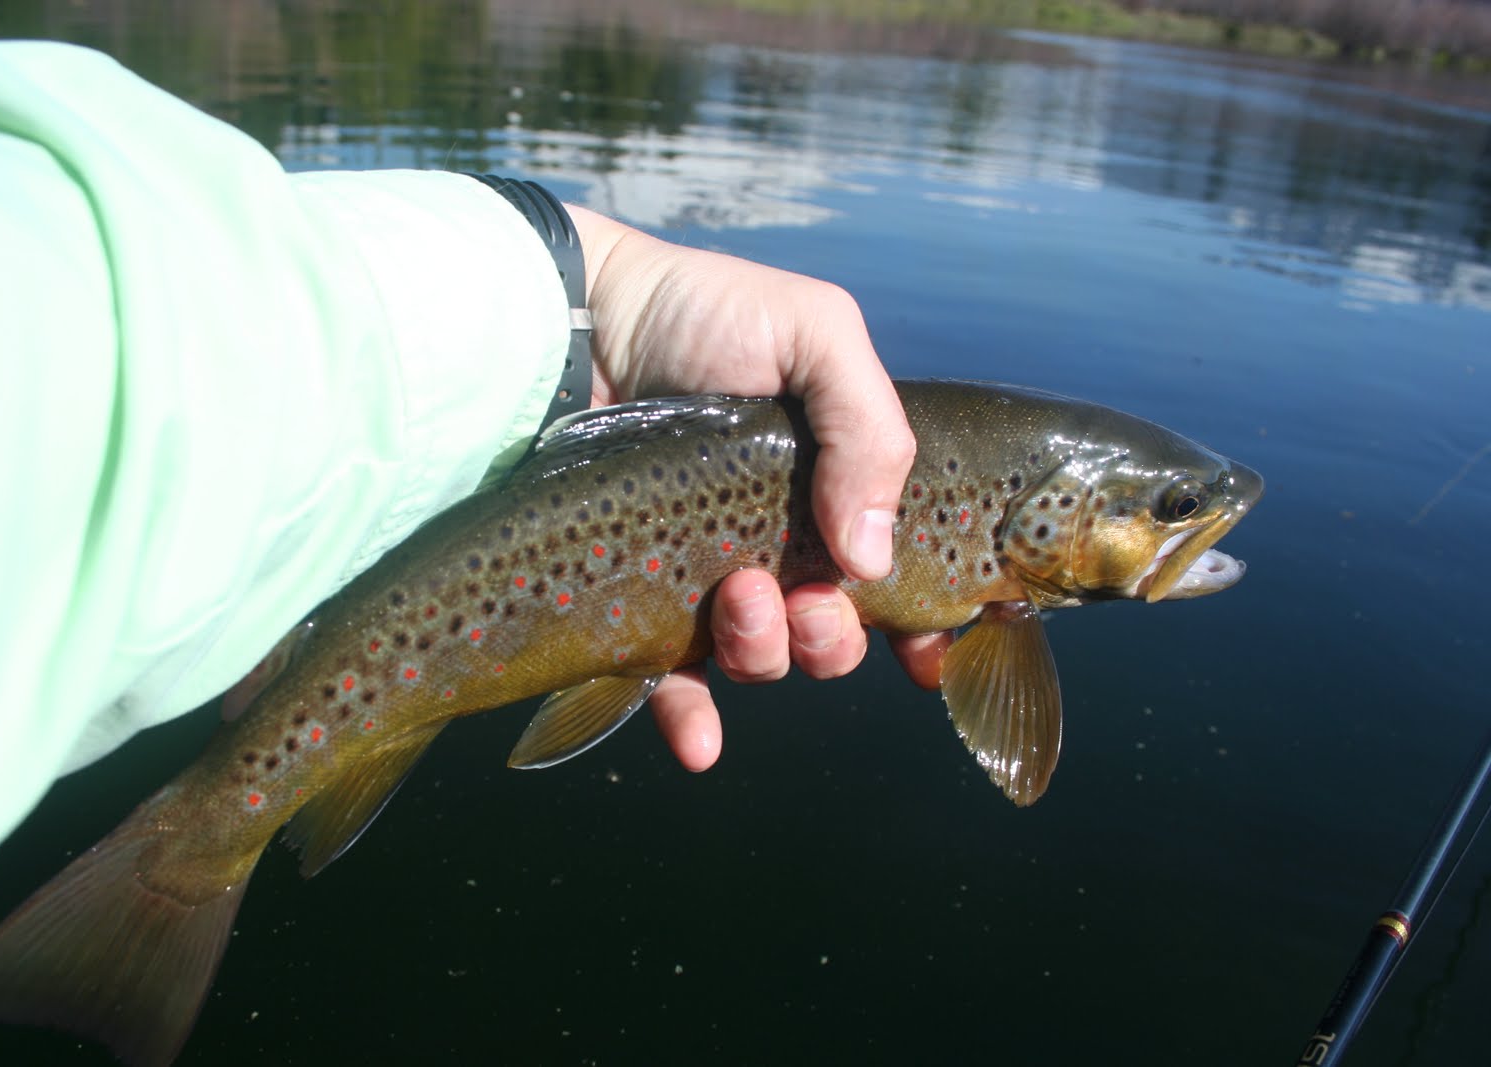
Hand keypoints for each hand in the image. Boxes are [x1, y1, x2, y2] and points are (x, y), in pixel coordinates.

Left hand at [569, 206, 937, 770]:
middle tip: (807, 599)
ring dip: (765, 650)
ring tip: (735, 596)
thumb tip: (872, 558)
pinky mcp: (640, 604)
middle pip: (834, 635)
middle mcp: (782, 544)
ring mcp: (711, 578)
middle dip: (834, 637)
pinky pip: (673, 686)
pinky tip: (700, 745)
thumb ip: (873, 429)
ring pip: (763, 659)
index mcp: (838, 490)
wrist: (574, 321)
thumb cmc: (703, 315)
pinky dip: (693, 722)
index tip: (934, 649)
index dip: (931, 626)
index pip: (903, 578)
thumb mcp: (814, 333)